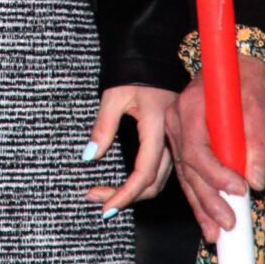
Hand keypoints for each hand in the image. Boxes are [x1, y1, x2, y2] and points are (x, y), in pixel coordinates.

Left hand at [81, 84, 177, 216]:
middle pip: (154, 183)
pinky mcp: (172, 141)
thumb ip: (103, 126)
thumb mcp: (114, 95)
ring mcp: (174, 141)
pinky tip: (126, 185)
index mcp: (157, 127)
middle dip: (126, 197)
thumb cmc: (135, 72)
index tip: (106, 207)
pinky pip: (162, 169)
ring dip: (134, 192)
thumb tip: (90, 155)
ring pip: (159, 179)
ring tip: (105, 194)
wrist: (153, 56)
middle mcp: (170, 138)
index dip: (125, 194)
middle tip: (98, 200)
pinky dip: (144, 182)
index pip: (144, 172)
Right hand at [167, 63, 264, 242]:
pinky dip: (199, 199)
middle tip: (229, 223)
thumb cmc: (245, 79)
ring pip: (187, 177)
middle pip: (189, 170)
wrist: (233, 65)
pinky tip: (208, 221)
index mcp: (190, 108)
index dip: (217, 175)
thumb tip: (256, 180)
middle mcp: (177, 122)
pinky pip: (189, 176)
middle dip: (209, 200)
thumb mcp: (258, 103)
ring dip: (203, 207)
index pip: (197, 151)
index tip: (240, 190)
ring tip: (217, 234)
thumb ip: (257, 141)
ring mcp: (177, 134)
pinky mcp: (184, 144)